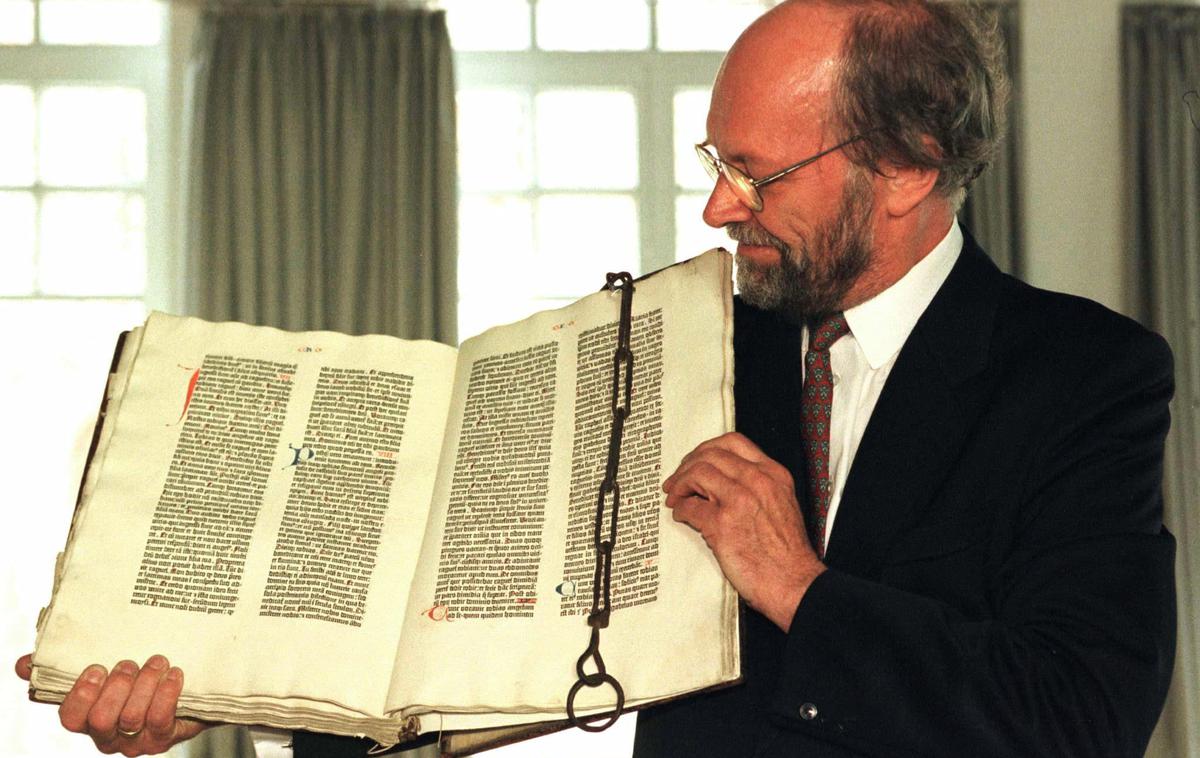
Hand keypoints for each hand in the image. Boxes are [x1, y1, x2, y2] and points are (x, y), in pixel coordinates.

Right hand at [15, 653, 208, 755]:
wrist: (184, 694)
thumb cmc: (134, 682)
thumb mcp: (102, 671)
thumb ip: (61, 668)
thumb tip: (23, 665)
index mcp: (87, 719)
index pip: (70, 718)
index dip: (80, 695)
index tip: (96, 668)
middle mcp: (107, 735)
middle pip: (101, 720)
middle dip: (115, 687)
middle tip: (128, 664)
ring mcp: (135, 740)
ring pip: (132, 718)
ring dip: (145, 684)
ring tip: (156, 661)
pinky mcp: (163, 737)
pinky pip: (161, 719)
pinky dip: (167, 694)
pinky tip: (173, 674)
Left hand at [663, 432, 824, 631]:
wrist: (795, 583)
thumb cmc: (787, 553)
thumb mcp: (782, 504)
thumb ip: (757, 486)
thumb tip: (724, 480)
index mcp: (772, 474)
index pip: (733, 442)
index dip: (707, 448)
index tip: (696, 460)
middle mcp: (757, 481)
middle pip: (709, 455)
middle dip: (687, 465)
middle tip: (677, 479)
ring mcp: (739, 501)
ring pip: (696, 473)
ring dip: (679, 484)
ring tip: (675, 496)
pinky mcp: (722, 525)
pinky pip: (689, 507)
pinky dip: (680, 509)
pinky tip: (682, 515)